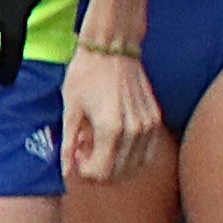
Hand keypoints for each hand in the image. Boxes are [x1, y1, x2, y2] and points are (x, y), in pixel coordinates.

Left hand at [62, 45, 162, 184]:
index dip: (85, 170)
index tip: (76, 155)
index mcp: (111, 129)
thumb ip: (69, 144)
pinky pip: (147, 151)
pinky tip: (115, 137)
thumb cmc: (86, 75)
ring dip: (116, 162)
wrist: (112, 49)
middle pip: (119, 173)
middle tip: (85, 148)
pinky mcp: (157, 119)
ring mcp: (150, 126)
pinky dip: (131, 153)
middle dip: (99, 168)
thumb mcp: (70, 109)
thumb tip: (65, 171)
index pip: (102, 172)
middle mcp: (135, 131)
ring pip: (135, 165)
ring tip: (99, 141)